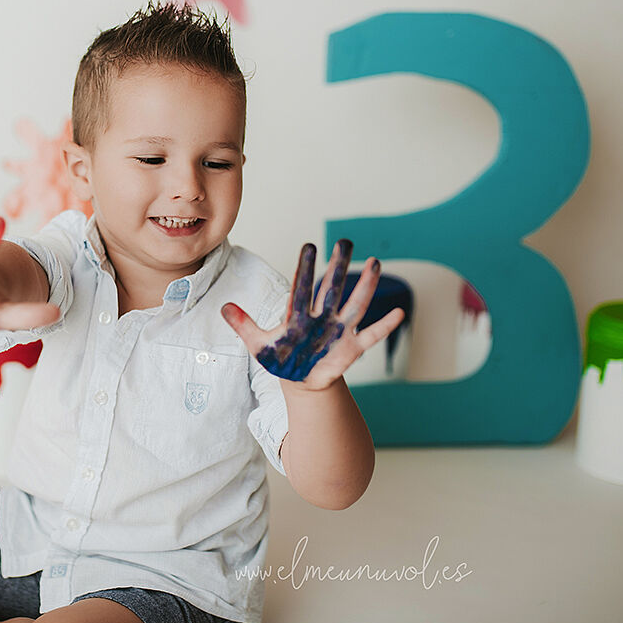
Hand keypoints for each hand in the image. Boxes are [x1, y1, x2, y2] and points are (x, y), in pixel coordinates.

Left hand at [221, 240, 404, 390]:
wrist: (301, 380)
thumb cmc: (281, 359)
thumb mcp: (259, 345)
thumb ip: (243, 326)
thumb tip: (223, 307)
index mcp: (298, 316)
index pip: (301, 289)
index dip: (305, 269)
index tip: (309, 246)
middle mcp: (321, 317)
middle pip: (331, 288)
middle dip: (339, 267)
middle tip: (346, 241)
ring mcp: (338, 331)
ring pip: (354, 305)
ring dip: (365, 286)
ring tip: (375, 263)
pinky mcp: (351, 348)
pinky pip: (371, 335)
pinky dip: (384, 326)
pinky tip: (399, 313)